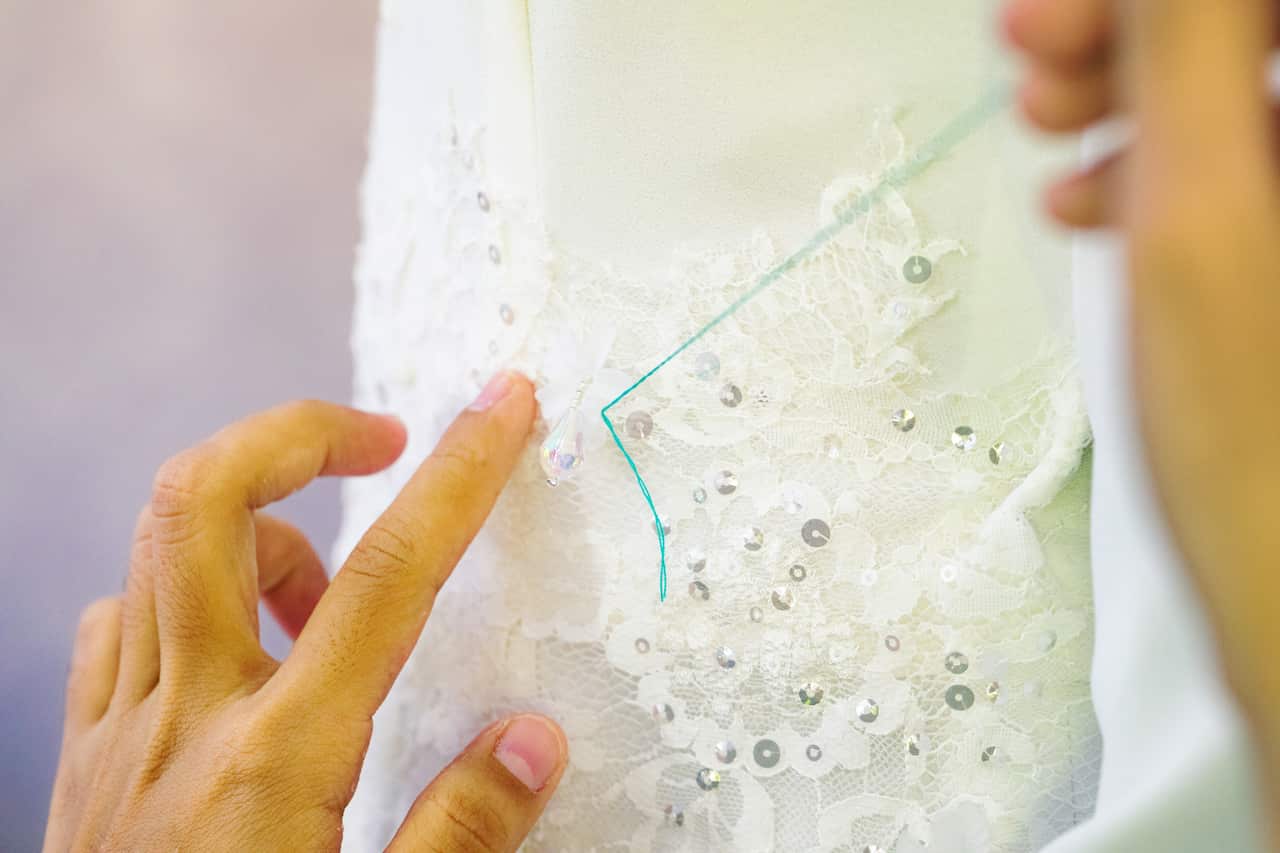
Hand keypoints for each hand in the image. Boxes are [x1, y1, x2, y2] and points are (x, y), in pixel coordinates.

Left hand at [44, 373, 566, 850]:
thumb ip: (460, 833)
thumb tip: (532, 739)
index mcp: (277, 759)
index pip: (384, 577)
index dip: (457, 478)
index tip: (500, 409)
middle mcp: (185, 717)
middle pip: (203, 501)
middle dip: (294, 432)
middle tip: (376, 442)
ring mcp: (118, 729)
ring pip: (154, 551)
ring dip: (250, 524)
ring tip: (322, 585)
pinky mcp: (83, 753)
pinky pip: (120, 622)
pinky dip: (182, 594)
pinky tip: (239, 649)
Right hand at [1007, 0, 1279, 823]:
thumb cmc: (1264, 457)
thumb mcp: (1201, 220)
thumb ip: (1186, 44)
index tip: (1058, 12)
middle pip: (1241, 27)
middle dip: (1128, 27)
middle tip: (1037, 54)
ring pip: (1231, 83)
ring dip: (1127, 88)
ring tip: (1045, 127)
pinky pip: (1233, 153)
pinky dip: (1149, 156)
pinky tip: (1086, 196)